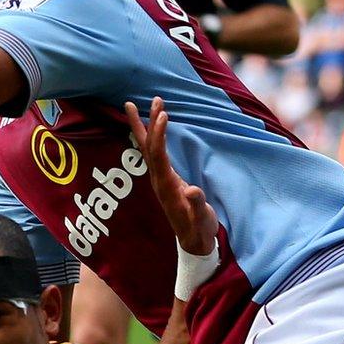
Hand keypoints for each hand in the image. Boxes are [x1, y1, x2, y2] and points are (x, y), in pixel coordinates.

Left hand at [124, 97, 216, 256]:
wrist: (194, 242)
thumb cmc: (199, 230)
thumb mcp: (201, 219)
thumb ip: (197, 205)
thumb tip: (192, 190)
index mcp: (166, 186)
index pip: (159, 155)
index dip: (159, 135)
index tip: (163, 114)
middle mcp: (159, 180)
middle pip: (148, 148)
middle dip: (145, 124)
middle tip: (141, 101)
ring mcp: (161, 180)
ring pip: (149, 149)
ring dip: (146, 127)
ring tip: (144, 106)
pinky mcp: (166, 180)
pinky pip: (155, 154)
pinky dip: (152, 138)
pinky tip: (152, 128)